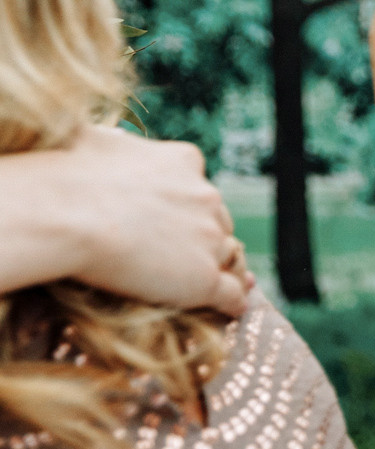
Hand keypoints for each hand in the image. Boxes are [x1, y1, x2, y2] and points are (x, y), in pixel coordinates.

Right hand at [56, 127, 252, 314]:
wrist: (67, 214)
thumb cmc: (69, 175)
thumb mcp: (96, 141)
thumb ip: (113, 143)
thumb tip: (101, 138)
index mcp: (185, 161)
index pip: (197, 186)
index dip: (186, 206)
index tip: (172, 219)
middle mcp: (207, 197)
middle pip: (217, 220)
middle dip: (202, 235)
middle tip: (182, 254)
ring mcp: (208, 239)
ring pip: (228, 255)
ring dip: (221, 267)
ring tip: (217, 281)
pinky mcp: (203, 278)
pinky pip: (231, 294)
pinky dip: (233, 302)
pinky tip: (232, 310)